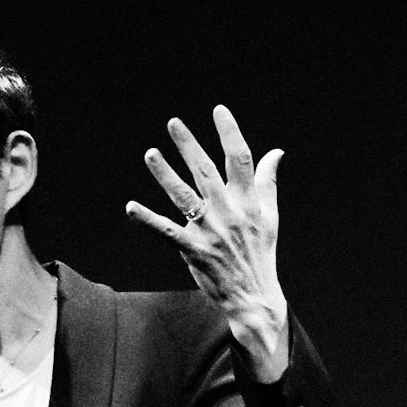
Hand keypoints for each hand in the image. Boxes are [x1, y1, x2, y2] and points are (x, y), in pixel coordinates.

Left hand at [125, 107, 289, 381]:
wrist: (254, 296)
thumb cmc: (261, 253)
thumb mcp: (270, 215)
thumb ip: (267, 182)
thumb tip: (276, 153)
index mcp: (249, 201)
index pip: (241, 160)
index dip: (230, 133)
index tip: (219, 110)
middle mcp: (229, 212)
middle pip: (206, 172)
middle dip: (189, 146)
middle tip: (174, 124)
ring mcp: (210, 231)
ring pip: (183, 197)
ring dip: (165, 174)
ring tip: (151, 153)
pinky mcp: (193, 250)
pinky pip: (166, 231)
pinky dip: (147, 219)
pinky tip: (131, 206)